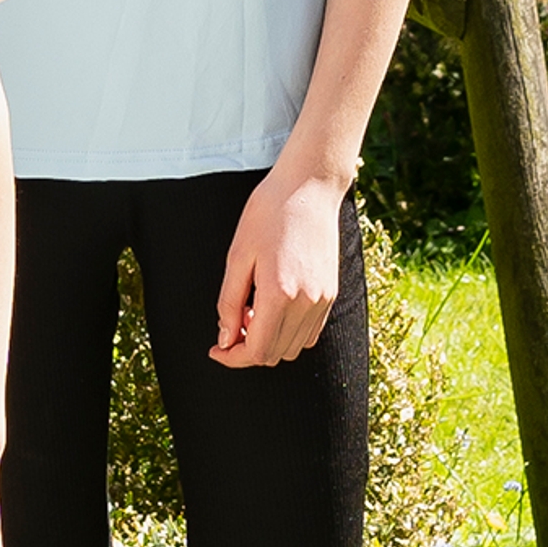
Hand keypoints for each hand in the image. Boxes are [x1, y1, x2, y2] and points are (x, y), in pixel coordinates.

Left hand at [213, 164, 345, 367]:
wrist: (308, 188)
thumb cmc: (267, 214)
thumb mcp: (237, 256)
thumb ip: (229, 303)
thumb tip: (225, 339)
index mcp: (279, 294)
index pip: (257, 351)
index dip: (233, 358)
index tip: (216, 350)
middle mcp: (306, 303)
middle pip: (275, 354)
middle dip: (248, 349)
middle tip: (231, 323)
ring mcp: (323, 300)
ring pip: (294, 348)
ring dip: (269, 341)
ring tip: (252, 311)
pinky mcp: (331, 293)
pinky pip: (310, 333)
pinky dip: (289, 333)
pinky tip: (273, 308)